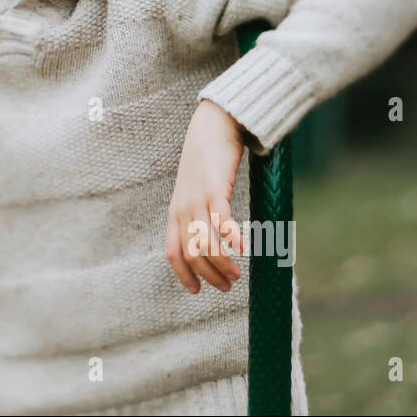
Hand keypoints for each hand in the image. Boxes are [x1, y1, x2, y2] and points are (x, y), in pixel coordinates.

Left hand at [165, 99, 247, 294]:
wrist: (212, 125)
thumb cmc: (207, 160)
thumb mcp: (194, 190)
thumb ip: (198, 212)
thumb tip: (211, 237)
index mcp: (175, 212)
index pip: (173, 253)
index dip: (184, 275)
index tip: (197, 291)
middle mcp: (183, 208)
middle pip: (191, 253)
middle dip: (209, 275)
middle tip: (227, 286)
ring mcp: (198, 198)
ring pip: (206, 242)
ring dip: (222, 264)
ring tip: (237, 275)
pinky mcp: (216, 187)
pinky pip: (221, 220)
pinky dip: (231, 238)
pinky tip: (243, 248)